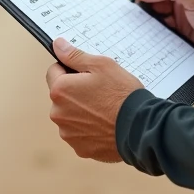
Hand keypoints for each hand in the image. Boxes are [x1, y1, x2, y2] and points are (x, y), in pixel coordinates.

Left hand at [45, 37, 142, 162]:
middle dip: (75, 92)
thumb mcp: (101, 65)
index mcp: (60, 90)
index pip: (53, 71)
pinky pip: (79, 133)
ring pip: (70, 115)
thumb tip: (58, 45)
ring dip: (81, 111)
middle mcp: (58, 113)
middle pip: (61, 96)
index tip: (86, 74)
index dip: (70, 69)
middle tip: (99, 91)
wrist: (139, 127)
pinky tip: (105, 124)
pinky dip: (89, 129)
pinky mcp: (79, 148)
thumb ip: (75, 56)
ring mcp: (68, 133)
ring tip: (104, 109)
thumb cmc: (122, 95)